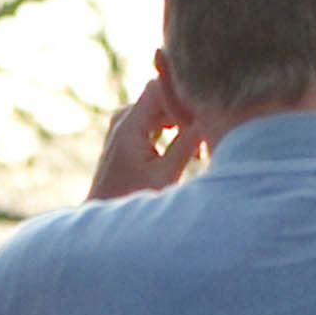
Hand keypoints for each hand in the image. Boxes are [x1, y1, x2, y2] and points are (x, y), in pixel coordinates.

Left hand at [88, 73, 199, 200]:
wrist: (105, 227)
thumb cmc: (133, 202)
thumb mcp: (166, 174)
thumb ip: (188, 143)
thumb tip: (211, 117)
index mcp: (128, 124)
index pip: (160, 87)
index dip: (184, 97)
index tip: (201, 121)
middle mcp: (123, 119)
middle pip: (163, 96)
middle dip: (186, 112)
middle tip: (206, 140)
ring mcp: (124, 126)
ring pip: (162, 109)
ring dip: (183, 123)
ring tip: (199, 153)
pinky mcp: (129, 136)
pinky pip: (156, 121)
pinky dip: (174, 131)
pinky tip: (190, 154)